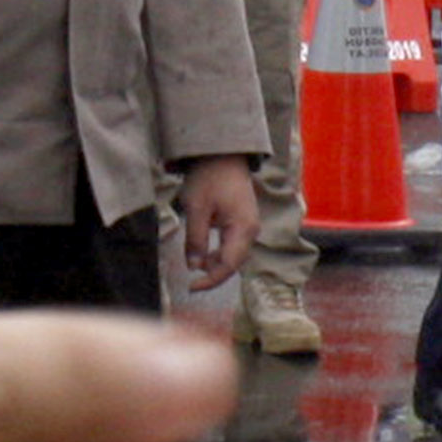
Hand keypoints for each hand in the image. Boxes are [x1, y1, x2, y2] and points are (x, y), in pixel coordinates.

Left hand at [175, 157, 254, 288]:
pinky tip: (204, 252)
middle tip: (189, 280)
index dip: (210, 280)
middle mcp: (251, 230)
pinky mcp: (243, 221)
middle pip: (234, 263)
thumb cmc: (209, 178)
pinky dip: (219, 252)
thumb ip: (195, 240)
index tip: (190, 287)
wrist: (223, 154)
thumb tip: (194, 267)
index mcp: (243, 228)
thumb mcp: (196, 209)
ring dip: (215, 263)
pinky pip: (233, 245)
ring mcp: (249, 226)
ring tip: (195, 262)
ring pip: (233, 255)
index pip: (228, 266)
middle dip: (213, 274)